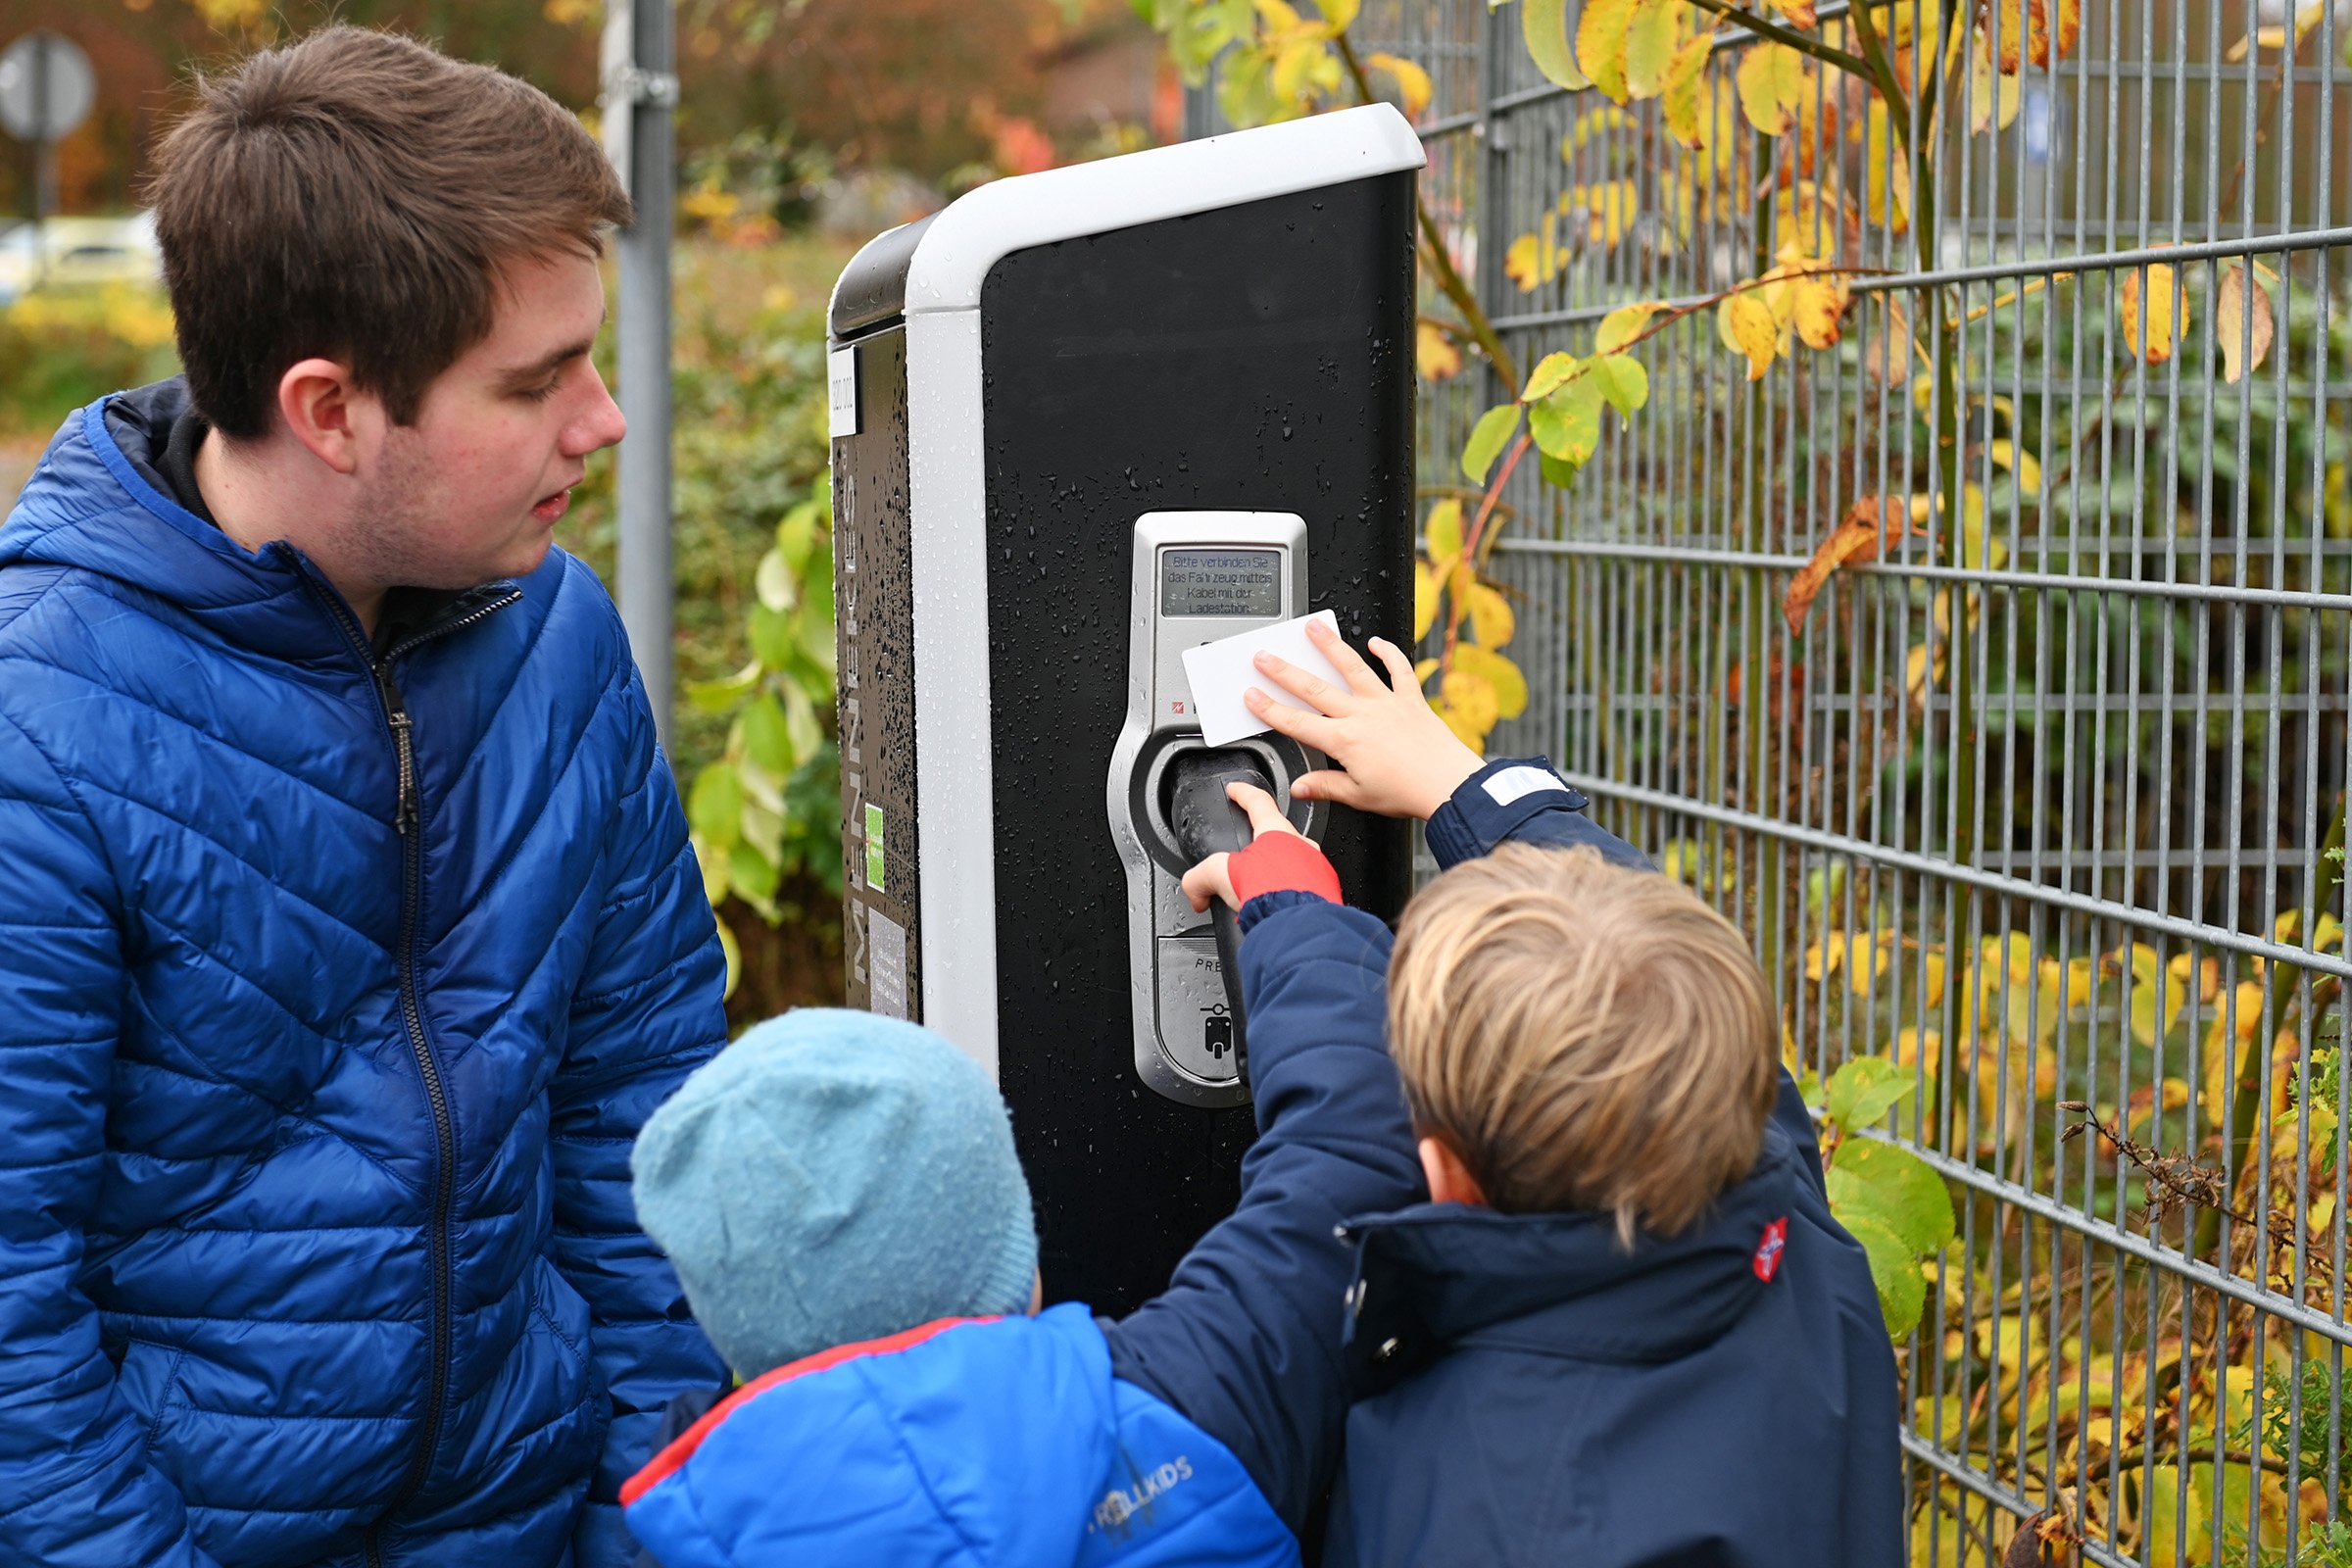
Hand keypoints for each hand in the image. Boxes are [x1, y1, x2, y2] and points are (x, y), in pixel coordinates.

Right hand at [1180, 782, 1302, 912]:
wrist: (1297, 923)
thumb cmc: (1270, 891)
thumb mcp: (1219, 875)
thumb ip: (1200, 877)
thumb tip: (1194, 890)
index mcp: (1276, 831)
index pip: (1258, 801)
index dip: (1242, 793)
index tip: (1235, 790)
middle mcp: (1301, 845)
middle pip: (1276, 835)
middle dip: (1258, 845)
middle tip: (1243, 858)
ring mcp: (1315, 868)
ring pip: (1292, 862)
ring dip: (1272, 872)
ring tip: (1255, 890)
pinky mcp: (1322, 893)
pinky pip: (1301, 886)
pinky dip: (1285, 893)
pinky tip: (1270, 906)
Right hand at [1243, 620, 1481, 820]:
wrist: (1449, 784)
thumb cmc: (1408, 792)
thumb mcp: (1359, 796)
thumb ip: (1326, 786)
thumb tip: (1300, 787)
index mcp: (1344, 741)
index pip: (1296, 723)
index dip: (1269, 709)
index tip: (1251, 695)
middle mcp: (1362, 715)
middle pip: (1314, 688)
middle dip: (1284, 671)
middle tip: (1264, 655)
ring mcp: (1386, 702)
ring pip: (1352, 668)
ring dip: (1330, 646)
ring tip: (1313, 628)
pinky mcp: (1410, 699)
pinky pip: (1399, 670)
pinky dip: (1389, 654)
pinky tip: (1376, 642)